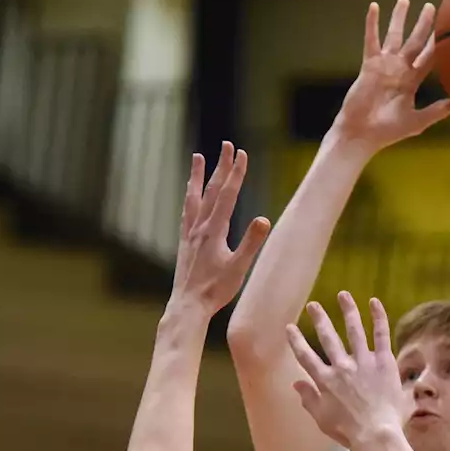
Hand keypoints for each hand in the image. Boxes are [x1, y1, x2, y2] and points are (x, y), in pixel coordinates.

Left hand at [171, 142, 271, 314]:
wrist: (188, 306)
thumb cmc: (215, 290)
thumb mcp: (239, 268)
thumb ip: (251, 243)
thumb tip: (265, 219)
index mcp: (214, 231)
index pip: (228, 195)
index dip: (236, 173)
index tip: (242, 153)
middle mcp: (199, 227)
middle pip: (212, 190)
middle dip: (221, 166)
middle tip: (227, 145)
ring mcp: (190, 233)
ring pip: (194, 197)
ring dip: (198, 176)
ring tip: (198, 158)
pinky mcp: (184, 242)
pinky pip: (187, 211)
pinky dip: (190, 197)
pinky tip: (191, 195)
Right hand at [288, 293, 403, 450]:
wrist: (376, 435)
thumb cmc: (348, 432)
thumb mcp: (322, 419)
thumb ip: (309, 399)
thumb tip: (296, 384)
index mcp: (325, 381)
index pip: (305, 356)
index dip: (296, 340)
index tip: (289, 327)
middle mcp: (341, 367)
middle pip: (327, 337)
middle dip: (319, 319)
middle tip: (313, 305)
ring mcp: (363, 362)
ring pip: (354, 330)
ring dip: (347, 310)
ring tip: (343, 295)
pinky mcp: (383, 362)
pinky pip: (381, 335)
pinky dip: (378, 317)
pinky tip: (374, 302)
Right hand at [333, 0, 449, 152]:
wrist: (362, 133)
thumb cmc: (388, 132)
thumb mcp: (417, 121)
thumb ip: (438, 111)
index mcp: (411, 81)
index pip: (428, 58)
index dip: (437, 44)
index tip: (449, 29)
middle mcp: (399, 70)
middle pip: (414, 42)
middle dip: (422, 25)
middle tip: (432, 7)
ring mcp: (384, 66)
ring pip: (394, 36)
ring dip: (398, 18)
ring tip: (404, 0)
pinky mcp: (369, 65)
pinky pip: (371, 40)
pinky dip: (372, 24)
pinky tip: (374, 6)